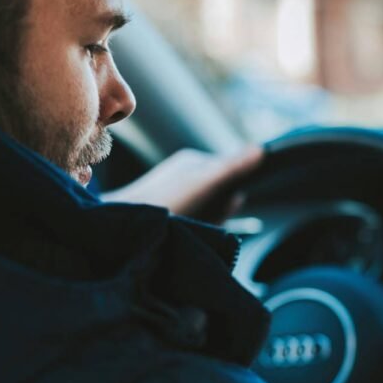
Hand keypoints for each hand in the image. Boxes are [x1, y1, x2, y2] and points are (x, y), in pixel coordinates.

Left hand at [103, 147, 262, 220]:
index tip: (229, 202)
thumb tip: (261, 150)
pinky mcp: (166, 214)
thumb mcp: (204, 183)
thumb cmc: (164, 203)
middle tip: (205, 220)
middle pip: (220, 194)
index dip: (235, 190)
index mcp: (192, 163)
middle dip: (221, 211)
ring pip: (208, 211)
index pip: (230, 171)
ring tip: (191, 227)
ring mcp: (174, 195)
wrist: (122, 228)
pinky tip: (185, 233)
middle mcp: (183, 176)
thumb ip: (232, 167)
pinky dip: (196, 230)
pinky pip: (194, 222)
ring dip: (208, 223)